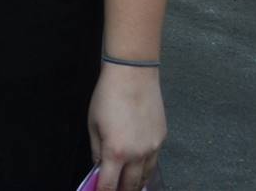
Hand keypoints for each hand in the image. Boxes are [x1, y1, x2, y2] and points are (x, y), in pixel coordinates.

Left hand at [88, 64, 165, 190]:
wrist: (133, 76)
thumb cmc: (107, 97)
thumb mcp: (93, 124)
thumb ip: (96, 150)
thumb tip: (99, 167)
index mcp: (116, 152)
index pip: (109, 185)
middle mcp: (138, 154)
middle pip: (131, 185)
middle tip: (114, 190)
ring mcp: (153, 148)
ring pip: (146, 176)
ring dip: (136, 183)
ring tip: (128, 185)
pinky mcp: (162, 139)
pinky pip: (154, 161)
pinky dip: (145, 168)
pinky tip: (139, 168)